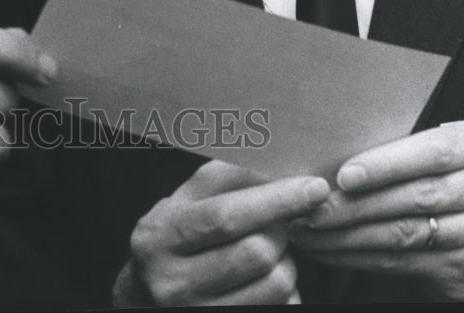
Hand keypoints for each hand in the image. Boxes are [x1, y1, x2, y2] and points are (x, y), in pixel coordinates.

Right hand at [113, 160, 329, 305]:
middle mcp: (173, 281)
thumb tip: (279, 165)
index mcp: (160, 235)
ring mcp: (198, 312)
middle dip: (282, 230)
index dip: (275, 199)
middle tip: (280, 220)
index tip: (314, 187)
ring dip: (288, 261)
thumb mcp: (186, 200)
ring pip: (276, 283)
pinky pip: (280, 307)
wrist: (150, 293)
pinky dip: (288, 290)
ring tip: (272, 249)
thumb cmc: (178, 234)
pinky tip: (268, 278)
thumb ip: (225, 177)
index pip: (225, 216)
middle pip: (257, 253)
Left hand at [287, 122, 463, 300]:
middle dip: (354, 205)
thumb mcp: (430, 152)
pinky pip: (403, 261)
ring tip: (310, 231)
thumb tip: (327, 147)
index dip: (385, 164)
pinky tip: (331, 251)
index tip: (343, 176)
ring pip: (404, 232)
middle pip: (414, 196)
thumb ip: (397, 147)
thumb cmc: (439, 179)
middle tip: (311, 209)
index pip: (432, 152)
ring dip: (348, 234)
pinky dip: (360, 256)